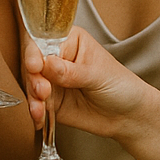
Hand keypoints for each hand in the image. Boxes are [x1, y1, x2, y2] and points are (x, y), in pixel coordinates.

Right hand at [23, 26, 156, 138]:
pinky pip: (36, 104)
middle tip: (43, 91)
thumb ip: (72, 72)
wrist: (128, 116)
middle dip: (34, 79)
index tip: (35, 66)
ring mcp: (52, 80)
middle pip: (32, 63)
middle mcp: (57, 58)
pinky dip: (35, 112)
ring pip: (31, 84)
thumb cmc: (120, 86)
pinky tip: (39, 119)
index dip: (35, 53)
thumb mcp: (98, 75)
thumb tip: (46, 64)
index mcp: (70, 40)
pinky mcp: (50, 101)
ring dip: (32, 98)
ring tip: (40, 109)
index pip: (44, 40)